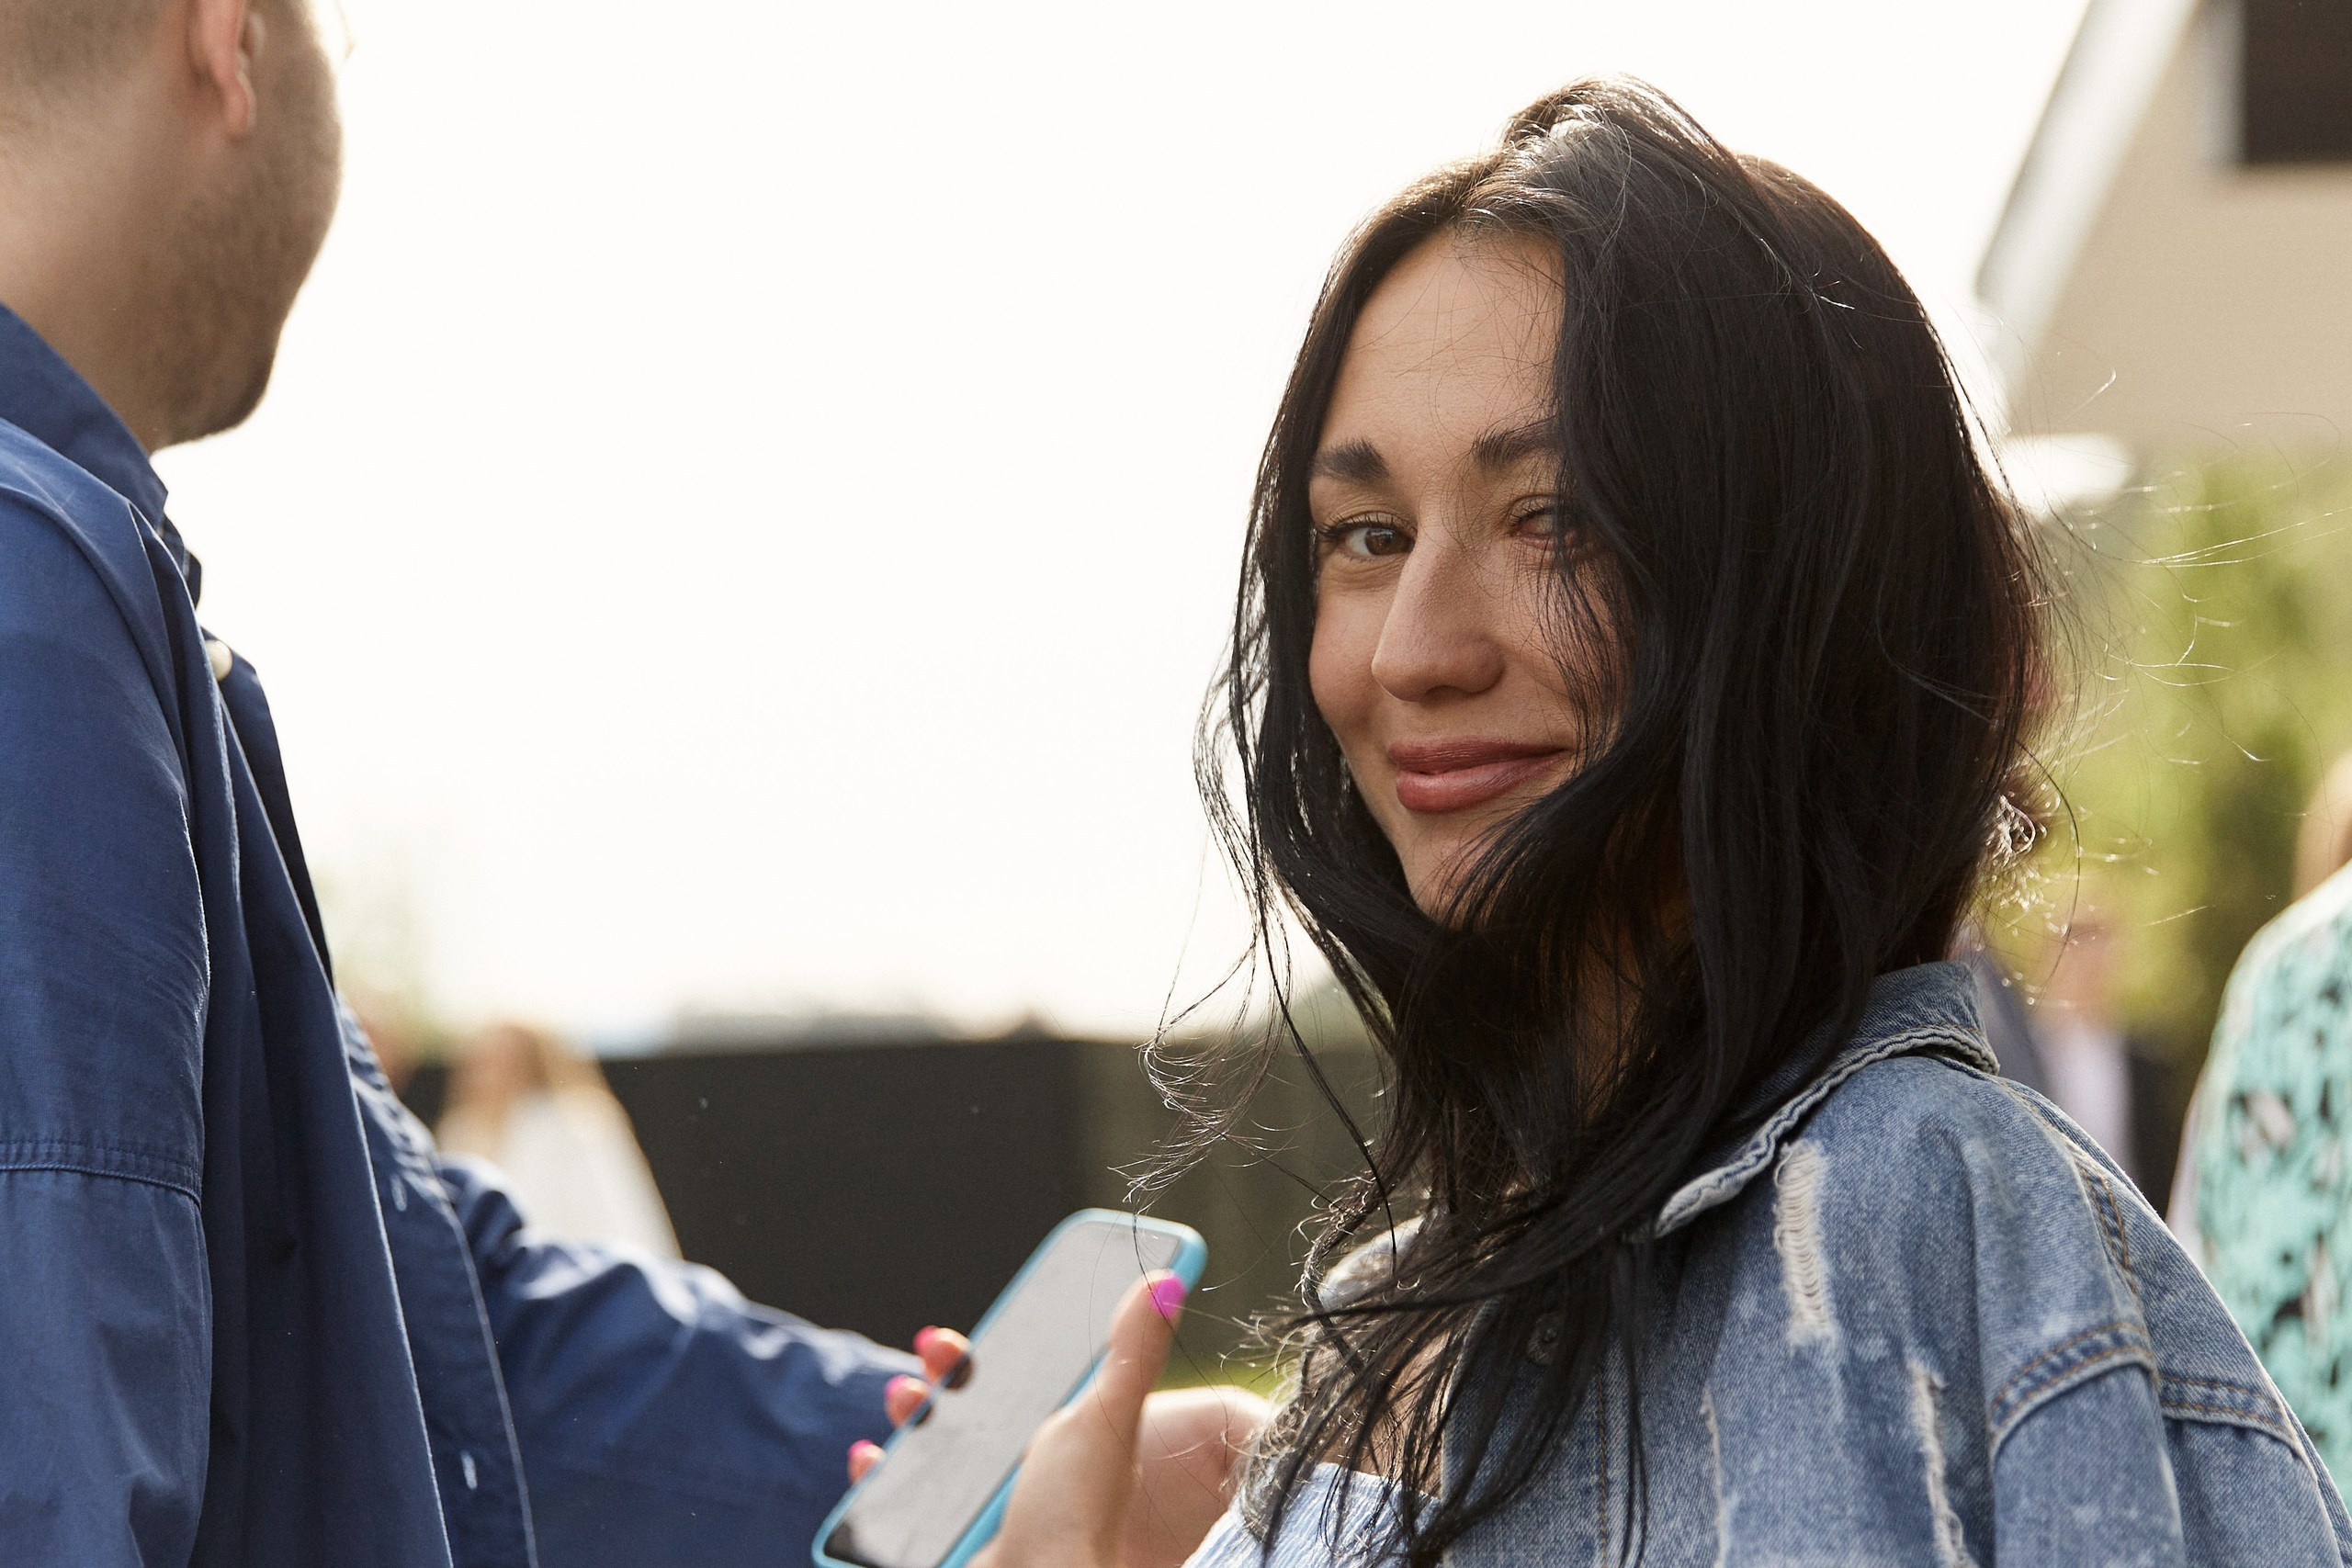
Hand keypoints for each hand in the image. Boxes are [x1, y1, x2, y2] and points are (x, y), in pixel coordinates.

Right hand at [848, 1277, 1269, 1567]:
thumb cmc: (1078, 1515)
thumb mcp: (1106, 1420)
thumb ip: (1130, 1354)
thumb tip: (1165, 1282)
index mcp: (1052, 1443)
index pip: (1011, 1386)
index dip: (978, 1358)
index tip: (954, 1337)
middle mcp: (1012, 1475)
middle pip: (961, 1414)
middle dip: (936, 1378)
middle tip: (929, 1358)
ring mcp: (973, 1507)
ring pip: (925, 1451)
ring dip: (905, 1417)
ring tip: (902, 1398)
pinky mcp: (939, 1537)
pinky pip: (892, 1502)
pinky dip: (872, 1477)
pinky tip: (867, 1457)